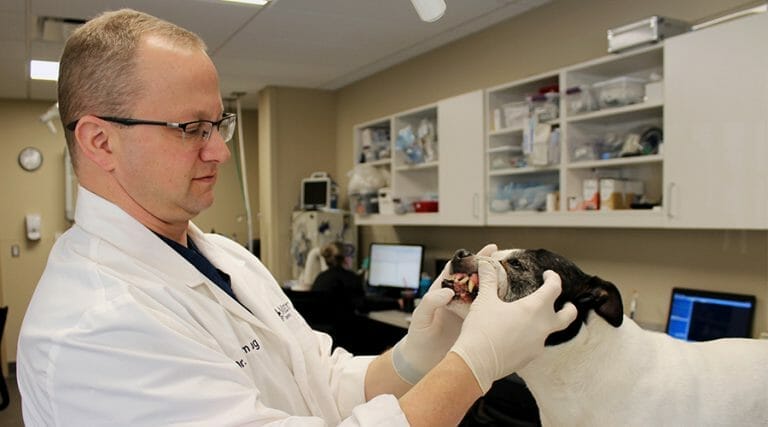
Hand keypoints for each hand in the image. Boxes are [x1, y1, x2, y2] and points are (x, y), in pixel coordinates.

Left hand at [391, 244, 497, 383]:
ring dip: (496, 287)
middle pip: (475, 279)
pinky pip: (487, 314)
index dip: (472, 258)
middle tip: (508, 260)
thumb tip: (447, 291)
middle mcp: (456, 300)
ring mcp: (466, 313)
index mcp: (442, 292)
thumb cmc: (417, 338)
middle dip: (490, 268)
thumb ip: (430, 302)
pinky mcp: (473, 326)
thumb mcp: (420, 318)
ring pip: (483, 296)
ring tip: (514, 279)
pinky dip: (498, 308)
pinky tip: (511, 304)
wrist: (422, 362)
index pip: (458, 270)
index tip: (489, 249)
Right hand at [450, 264, 576, 392]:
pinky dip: (531, 337)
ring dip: (545, 323)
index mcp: (535, 308)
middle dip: (569, 308)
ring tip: (532, 319)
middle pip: (568, 316)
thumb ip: (488, 280)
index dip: (553, 279)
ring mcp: (538, 344)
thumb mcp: (484, 300)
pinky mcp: (530, 358)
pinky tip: (516, 335)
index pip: (554, 289)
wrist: (477, 362)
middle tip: (566, 303)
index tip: (548, 275)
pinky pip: (536, 344)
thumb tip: (485, 263)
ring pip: (549, 331)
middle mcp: (542, 327)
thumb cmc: (482, 329)